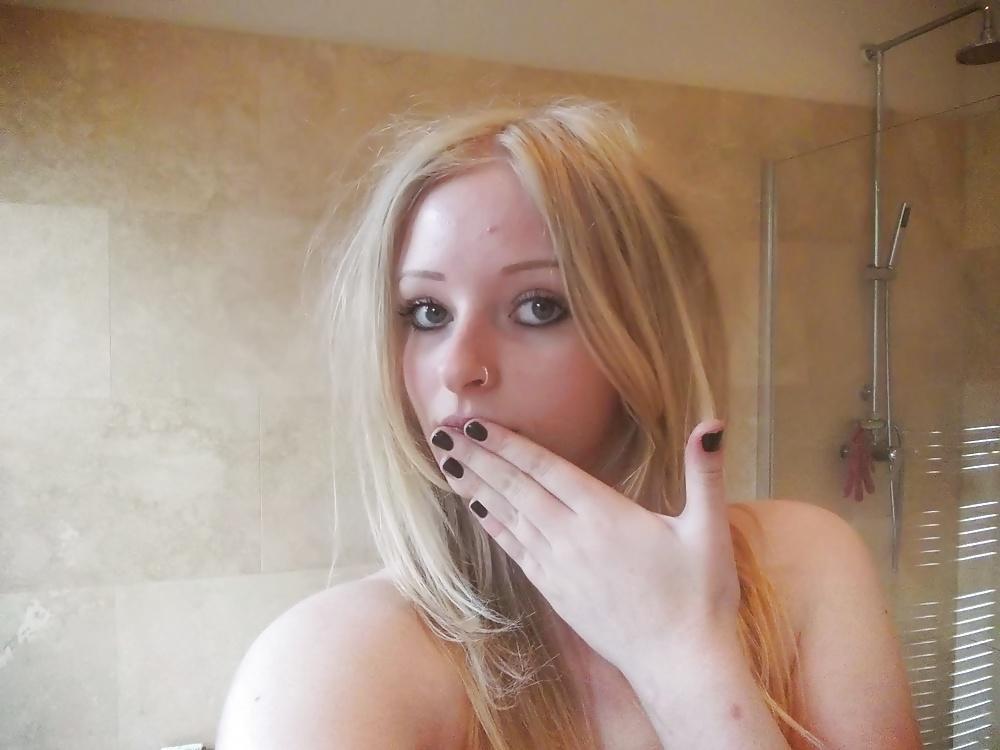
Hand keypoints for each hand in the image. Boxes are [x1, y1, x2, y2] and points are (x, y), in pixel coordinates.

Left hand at [427, 417, 740, 675]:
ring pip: (508, 517)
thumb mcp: (710, 531)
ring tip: (446, 463)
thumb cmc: (699, 596)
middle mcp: (573, 538)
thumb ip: (704, 475)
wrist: (679, 664)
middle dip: (477, 458)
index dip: (509, 444)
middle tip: (441, 433)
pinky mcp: (555, 592)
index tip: (475, 422)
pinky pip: (515, 550)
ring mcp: (559, 567)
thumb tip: (713, 424)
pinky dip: (492, 526)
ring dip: (475, 487)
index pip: (547, 469)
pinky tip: (475, 509)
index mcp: (607, 516)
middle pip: (516, 488)